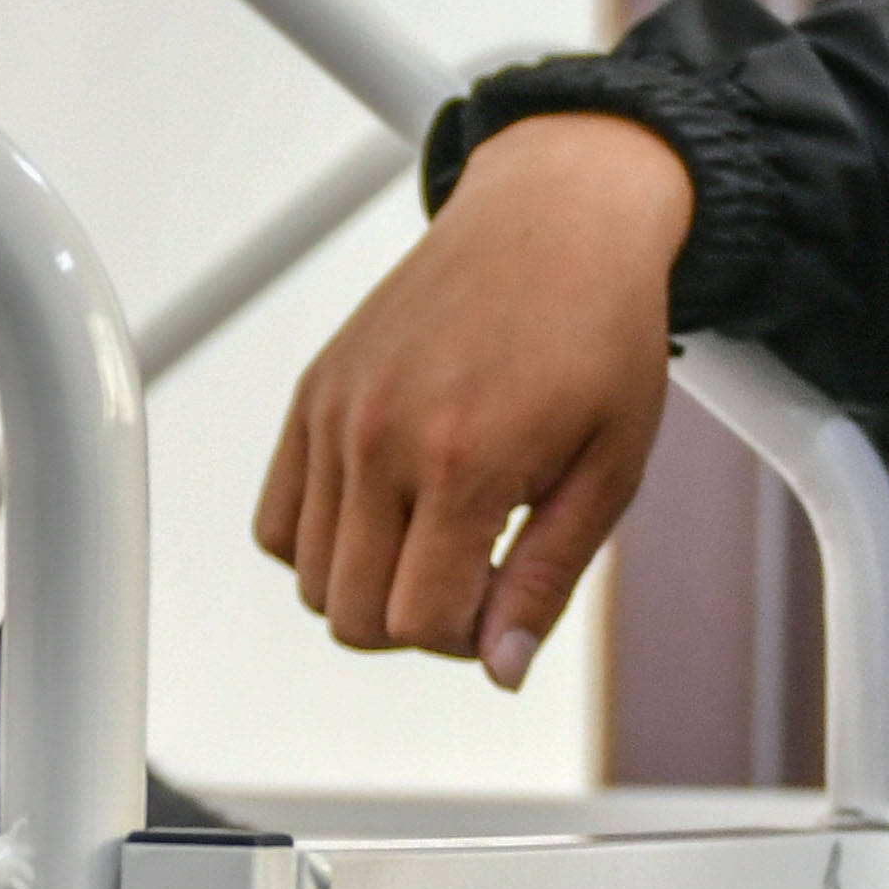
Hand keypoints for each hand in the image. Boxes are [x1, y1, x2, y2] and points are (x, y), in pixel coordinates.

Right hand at [253, 112, 694, 689]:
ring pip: (310, 578)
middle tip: (477, 572)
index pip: (418, 624)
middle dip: (417, 623)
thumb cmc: (598, 335)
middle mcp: (381, 437)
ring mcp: (336, 412)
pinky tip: (389, 513)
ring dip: (372, 585)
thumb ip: (548, 578)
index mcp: (464, 461)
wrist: (556, 218)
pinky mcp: (313, 391)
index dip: (468, 639)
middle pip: (352, 616)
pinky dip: (322, 544)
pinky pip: (277, 522)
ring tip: (437, 535)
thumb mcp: (610, 469)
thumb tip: (499, 671)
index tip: (507, 593)